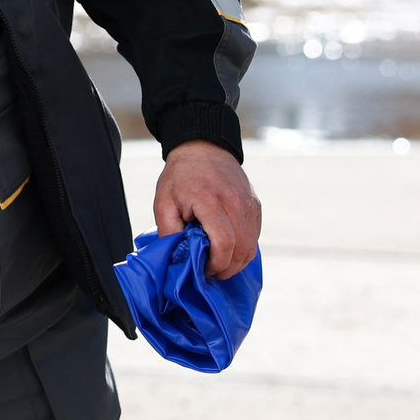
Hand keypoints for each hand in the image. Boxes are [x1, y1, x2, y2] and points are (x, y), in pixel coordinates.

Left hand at [152, 140, 260, 277]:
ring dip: (236, 262)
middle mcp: (236, 202)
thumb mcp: (163, 203)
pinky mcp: (256, 206)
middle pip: (242, 249)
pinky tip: (226, 248)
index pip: (225, 242)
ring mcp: (249, 204)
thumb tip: (180, 259)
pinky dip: (243, 249)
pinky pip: (255, 237)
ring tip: (217, 261)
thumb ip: (170, 232)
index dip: (216, 263)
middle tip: (210, 270)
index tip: (204, 269)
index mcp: (210, 200)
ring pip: (252, 247)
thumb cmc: (180, 177)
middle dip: (227, 268)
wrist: (203, 149)